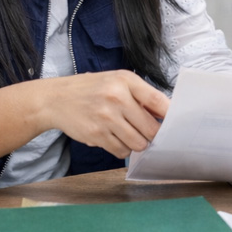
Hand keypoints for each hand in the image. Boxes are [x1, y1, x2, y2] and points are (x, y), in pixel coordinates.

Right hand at [33, 70, 169, 158]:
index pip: (158, 102)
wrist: (56, 99)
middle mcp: (116, 98)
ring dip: (137, 143)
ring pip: (138, 144)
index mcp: (125, 81)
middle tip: (146, 132)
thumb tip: (167, 115)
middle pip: (151, 129)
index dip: (170, 116)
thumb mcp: (116, 81)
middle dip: (152, 134)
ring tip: (128, 134)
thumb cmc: (91, 89)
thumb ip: (141, 96)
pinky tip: (114, 137)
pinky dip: (122, 149)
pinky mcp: (96, 135)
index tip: (174, 124)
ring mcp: (105, 118)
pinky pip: (121, 151)